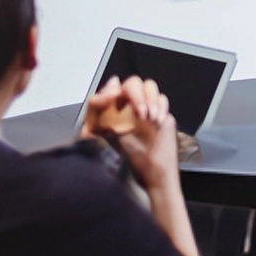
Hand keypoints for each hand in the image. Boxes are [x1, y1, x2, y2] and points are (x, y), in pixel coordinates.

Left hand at [83, 75, 178, 194]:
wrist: (150, 172)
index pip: (110, 88)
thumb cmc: (125, 159)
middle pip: (132, 83)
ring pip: (149, 86)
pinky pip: (162, 99)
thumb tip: (99, 98)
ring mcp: (146, 107)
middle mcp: (129, 105)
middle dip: (136, 95)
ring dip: (150, 99)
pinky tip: (156, 122)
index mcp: (111, 109)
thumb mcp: (100, 141)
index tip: (112, 98)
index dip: (110, 88)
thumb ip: (93, 120)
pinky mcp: (161, 113)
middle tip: (140, 114)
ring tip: (149, 118)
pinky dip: (160, 107)